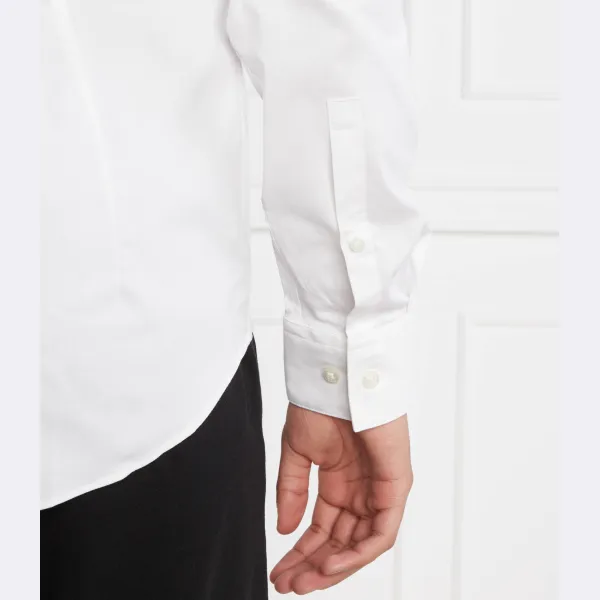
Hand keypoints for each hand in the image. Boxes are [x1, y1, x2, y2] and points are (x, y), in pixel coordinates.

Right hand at [270, 403, 412, 593]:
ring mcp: (380, 490)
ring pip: (361, 543)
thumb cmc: (320, 405)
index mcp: (339, 483)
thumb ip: (291, 491)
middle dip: (314, 566)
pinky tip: (330, 563)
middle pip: (340, 541)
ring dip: (334, 566)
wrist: (336, 377)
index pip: (322, 529)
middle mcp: (361, 491)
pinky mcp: (396, 485)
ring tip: (306, 580)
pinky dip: (358, 552)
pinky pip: (382, 532)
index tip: (281, 572)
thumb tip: (285, 530)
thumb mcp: (297, 453)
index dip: (301, 554)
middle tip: (289, 584)